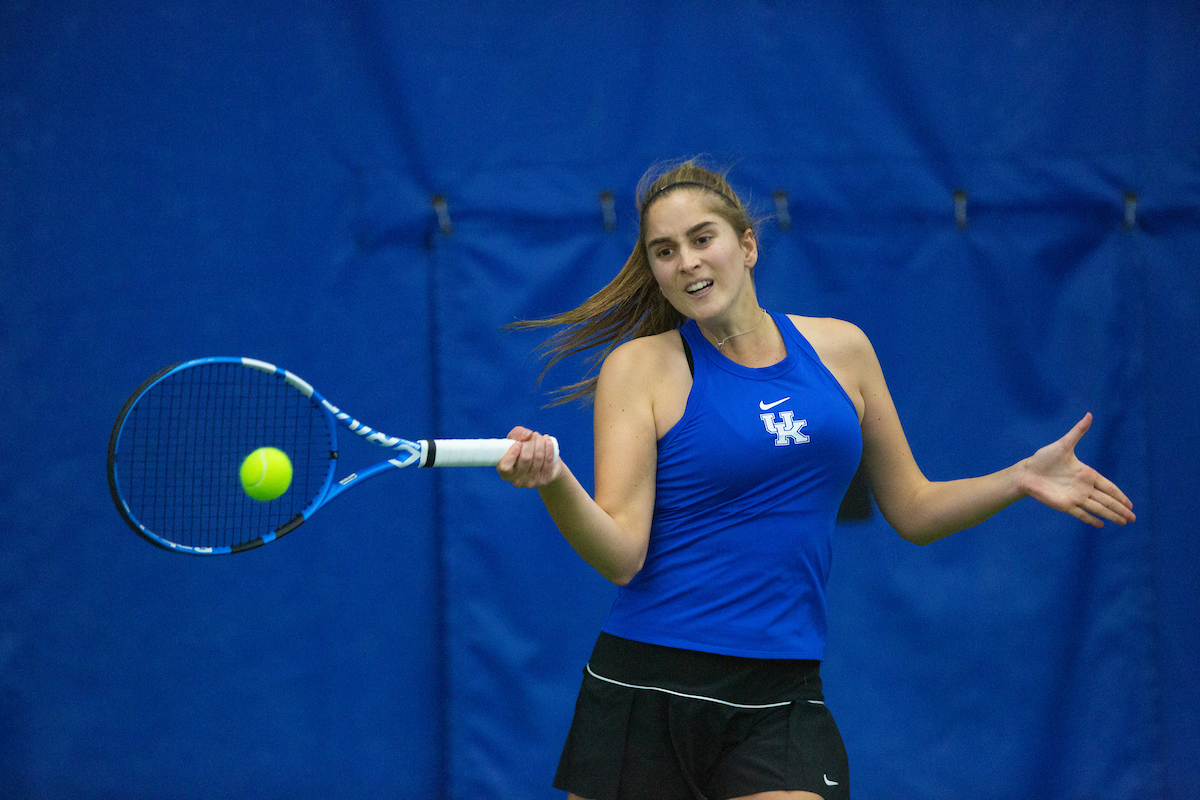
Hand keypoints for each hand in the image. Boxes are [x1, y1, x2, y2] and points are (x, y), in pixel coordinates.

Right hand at [497, 426, 562, 487]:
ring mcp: (532, 482)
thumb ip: (517, 433)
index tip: (518, 443)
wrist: (542, 463)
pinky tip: (547, 440)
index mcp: (505, 474)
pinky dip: (548, 446)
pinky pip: (548, 459)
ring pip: (538, 457)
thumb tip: (528, 435)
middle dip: (530, 442)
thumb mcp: (515, 440)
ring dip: (539, 442)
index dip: (512, 452)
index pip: (505, 466)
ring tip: (538, 436)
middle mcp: (517, 481)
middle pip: (525, 458)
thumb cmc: (523, 450)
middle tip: (532, 435)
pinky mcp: (545, 479)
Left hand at [1021, 413, 1134, 527]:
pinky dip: (1091, 520)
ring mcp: (1075, 497)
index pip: (1108, 487)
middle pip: (1107, 500)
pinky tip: (1101, 525)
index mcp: (1087, 474)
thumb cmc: (1044, 458)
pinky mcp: (1065, 505)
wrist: (1028, 472)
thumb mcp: (1063, 444)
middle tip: (1133, 518)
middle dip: (1120, 509)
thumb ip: (1078, 432)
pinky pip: (1081, 514)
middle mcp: (1083, 488)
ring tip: (1124, 523)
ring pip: (1098, 508)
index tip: (1131, 504)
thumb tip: (1089, 415)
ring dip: (1111, 516)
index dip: (1120, 495)